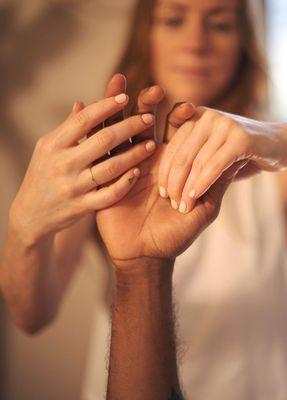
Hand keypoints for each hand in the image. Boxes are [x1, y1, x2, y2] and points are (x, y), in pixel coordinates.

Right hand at [9, 74, 156, 245]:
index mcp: (54, 144)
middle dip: (129, 126)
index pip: (84, 120)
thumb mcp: (47, 148)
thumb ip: (68, 128)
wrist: (31, 214)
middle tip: (149, 117)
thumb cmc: (42, 174)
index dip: (106, 107)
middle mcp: (63, 164)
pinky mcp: (81, 207)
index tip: (126, 97)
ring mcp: (73, 187)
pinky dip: (124, 184)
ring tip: (151, 144)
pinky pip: (108, 195)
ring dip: (134, 154)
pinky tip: (137, 172)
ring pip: (110, 168)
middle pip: (103, 140)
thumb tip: (83, 103)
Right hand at [95, 101, 243, 263]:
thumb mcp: (203, 209)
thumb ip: (217, 184)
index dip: (180, 118)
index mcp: (170, 163)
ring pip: (119, 131)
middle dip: (148, 105)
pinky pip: (99, 152)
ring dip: (118, 111)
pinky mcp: (104, 176)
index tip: (188, 107)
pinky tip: (90, 111)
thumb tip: (241, 160)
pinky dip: (95, 132)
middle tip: (155, 90)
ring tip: (118, 87)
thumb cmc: (176, 234)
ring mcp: (123, 165)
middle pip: (144, 124)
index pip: (174, 132)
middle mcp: (145, 158)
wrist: (145, 255)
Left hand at [158, 106, 286, 213]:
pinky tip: (195, 196)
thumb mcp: (211, 151)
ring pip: (197, 161)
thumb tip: (164, 181)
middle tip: (171, 203)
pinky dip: (202, 183)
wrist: (277, 145)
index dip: (164, 171)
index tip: (162, 193)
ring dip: (187, 187)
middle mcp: (207, 116)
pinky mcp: (240, 138)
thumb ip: (191, 157)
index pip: (172, 147)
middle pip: (182, 154)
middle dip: (173, 182)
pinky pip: (214, 165)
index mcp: (196, 117)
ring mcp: (224, 124)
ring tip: (182, 206)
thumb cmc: (238, 153)